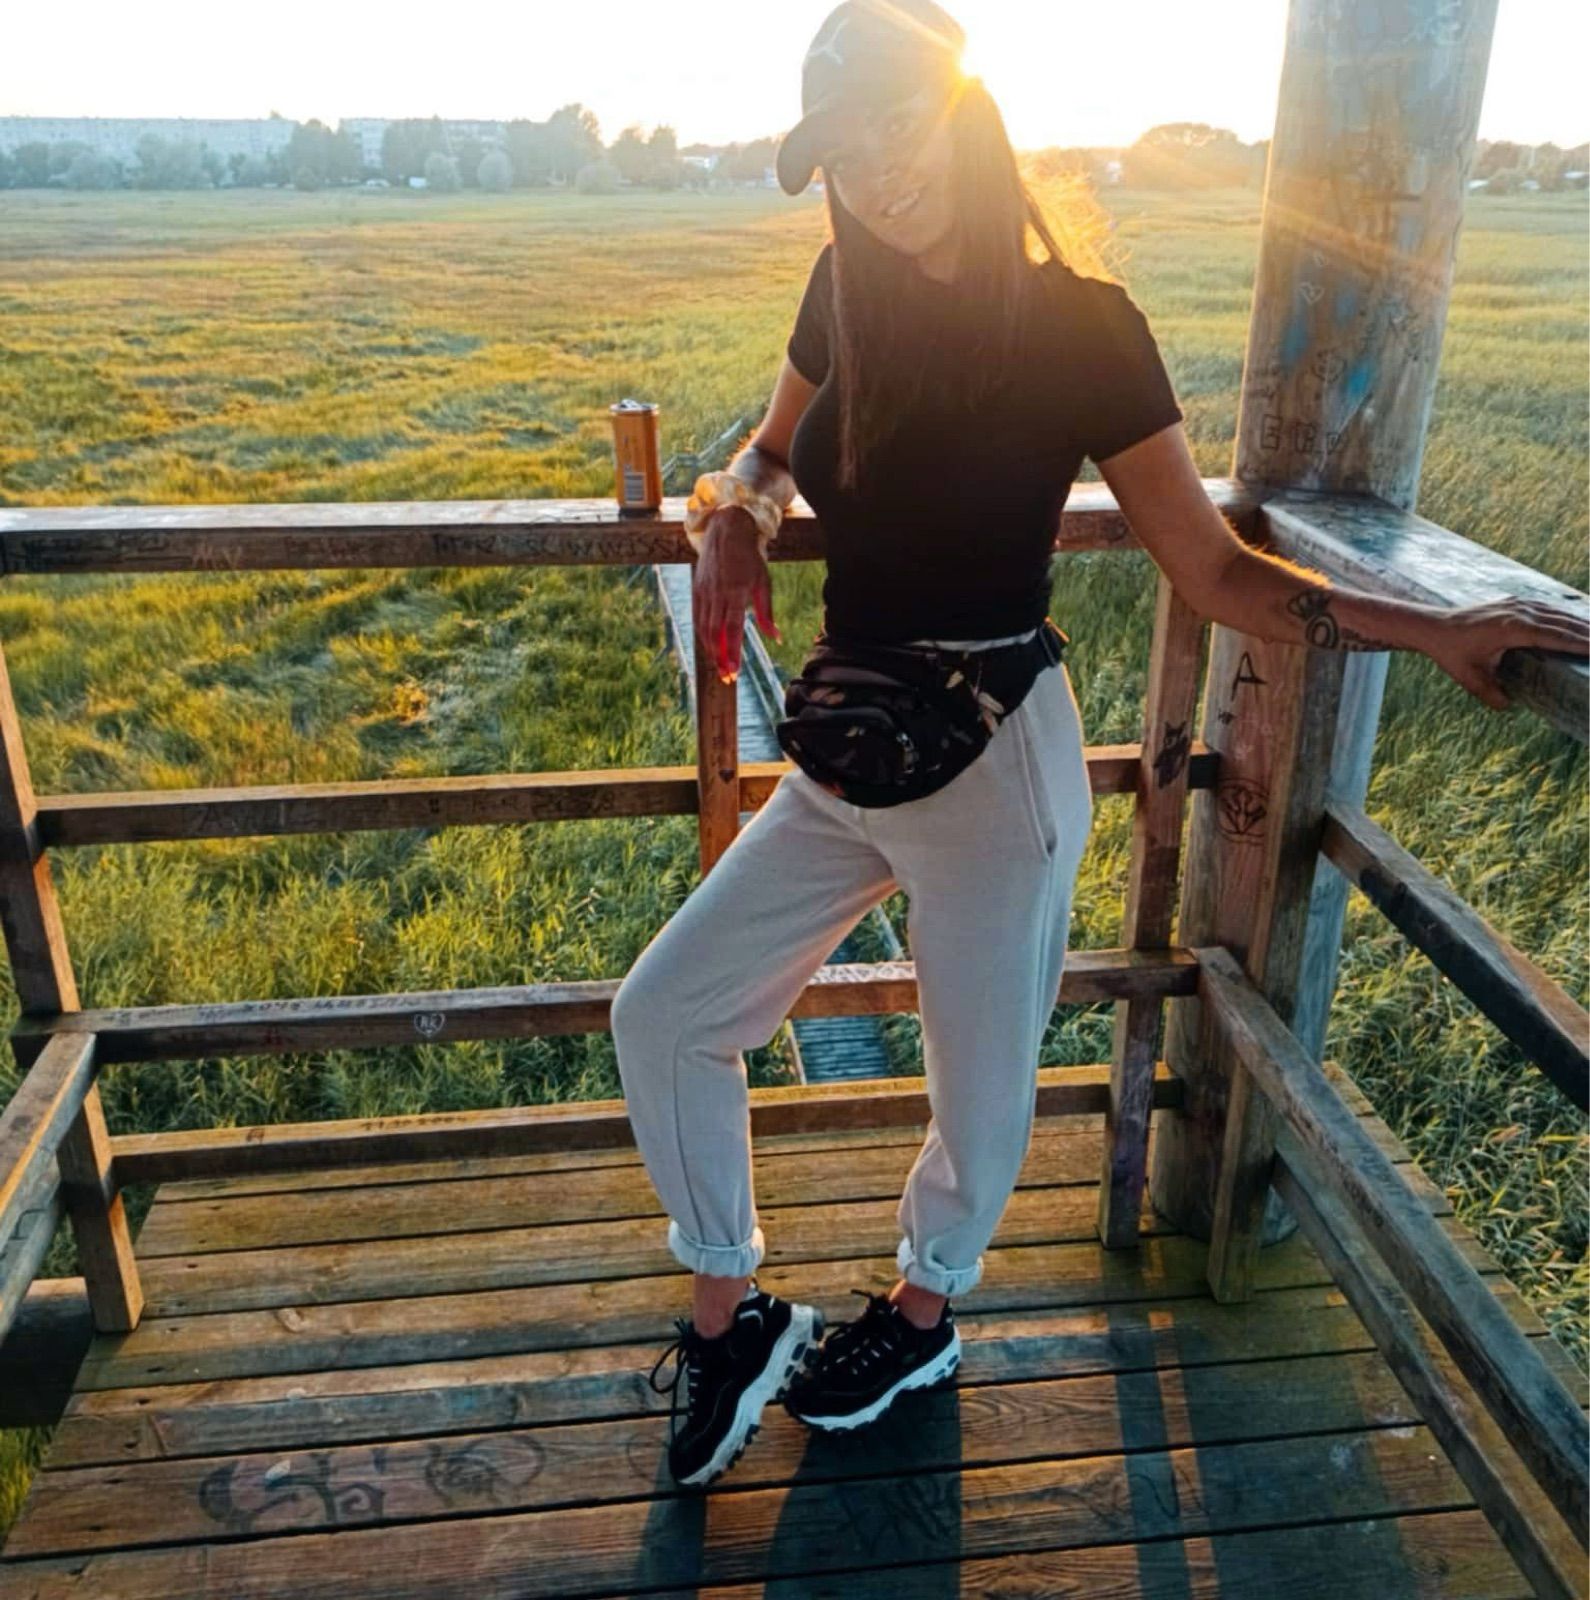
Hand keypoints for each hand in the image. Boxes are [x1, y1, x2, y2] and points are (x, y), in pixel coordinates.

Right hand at [691, 505, 780, 681]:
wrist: (725, 530)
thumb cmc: (749, 558)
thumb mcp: (764, 582)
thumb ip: (767, 613)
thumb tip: (776, 638)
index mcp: (736, 592)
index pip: (732, 629)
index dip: (732, 653)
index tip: (734, 671)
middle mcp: (717, 594)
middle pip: (715, 634)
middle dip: (720, 658)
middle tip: (726, 677)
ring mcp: (704, 592)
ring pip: (703, 628)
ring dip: (710, 650)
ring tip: (719, 666)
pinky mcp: (697, 589)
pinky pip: (697, 618)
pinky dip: (702, 635)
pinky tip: (709, 647)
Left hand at [1424, 597, 1589, 710]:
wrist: (1433, 626)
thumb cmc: (1451, 653)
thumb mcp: (1468, 677)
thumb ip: (1489, 693)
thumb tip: (1507, 707)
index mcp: (1512, 629)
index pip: (1554, 636)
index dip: (1578, 643)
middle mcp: (1518, 612)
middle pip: (1562, 622)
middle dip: (1588, 633)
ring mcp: (1516, 604)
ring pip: (1556, 612)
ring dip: (1579, 622)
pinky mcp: (1513, 602)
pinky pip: (1546, 607)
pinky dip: (1563, 614)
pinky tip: (1576, 621)